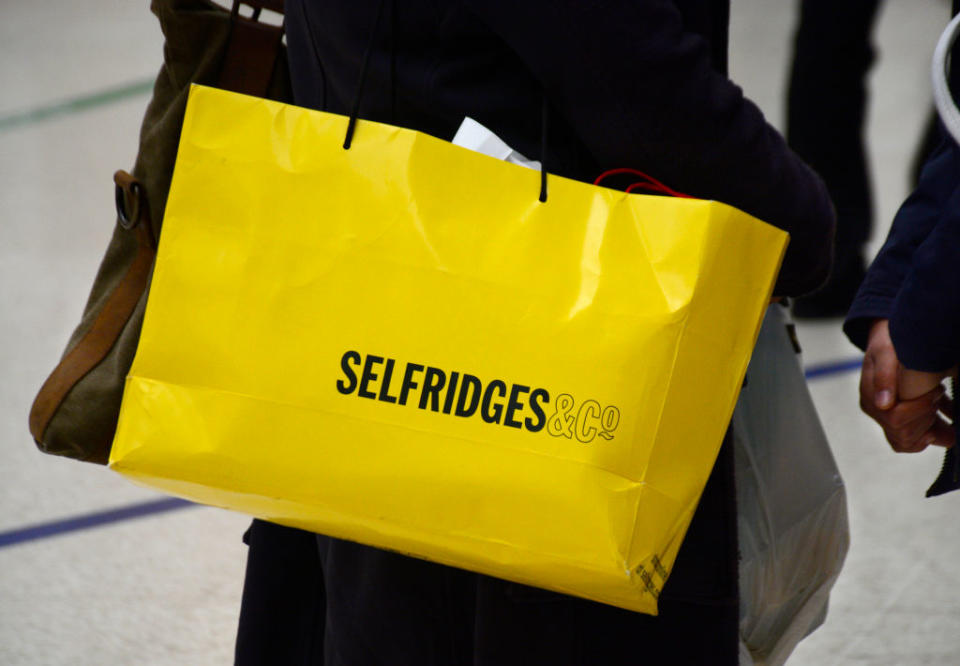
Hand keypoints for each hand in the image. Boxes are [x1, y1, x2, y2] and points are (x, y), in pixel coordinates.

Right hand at [859, 319, 952, 452]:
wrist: (890, 337)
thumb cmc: (888, 342)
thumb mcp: (886, 352)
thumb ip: (884, 375)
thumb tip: (884, 404)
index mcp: (870, 397)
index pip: (895, 419)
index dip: (920, 409)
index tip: (936, 390)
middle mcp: (876, 410)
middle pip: (902, 434)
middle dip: (928, 419)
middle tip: (939, 395)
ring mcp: (885, 416)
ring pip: (907, 442)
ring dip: (931, 431)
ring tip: (943, 410)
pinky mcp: (898, 417)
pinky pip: (912, 439)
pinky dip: (931, 434)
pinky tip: (945, 422)